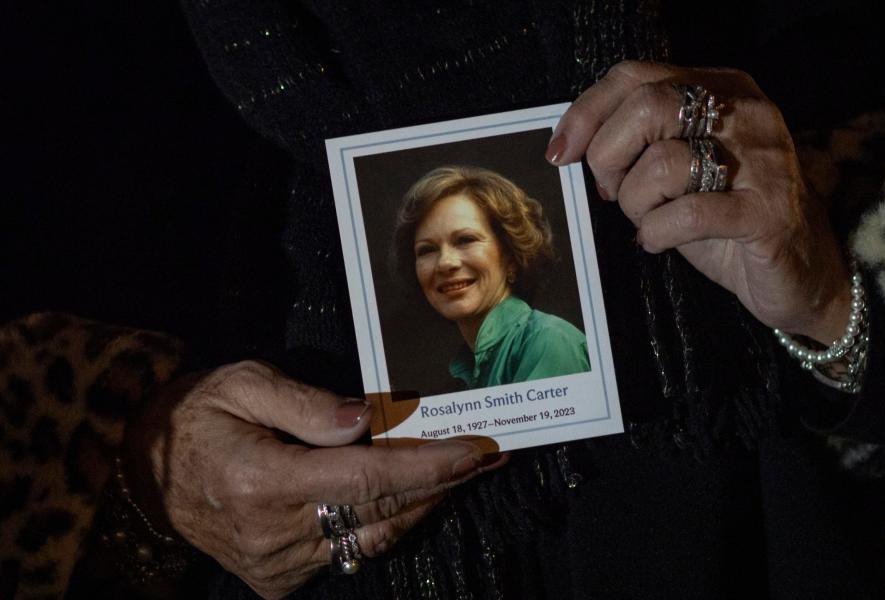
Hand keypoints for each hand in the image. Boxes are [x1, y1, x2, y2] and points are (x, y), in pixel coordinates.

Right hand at [124, 360, 497, 598]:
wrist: (141, 475)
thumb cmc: (195, 416)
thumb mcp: (241, 384)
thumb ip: (304, 403)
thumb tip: (365, 419)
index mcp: (263, 480)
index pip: (369, 477)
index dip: (431, 465)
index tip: (479, 451)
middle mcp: (274, 532)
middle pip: (383, 510)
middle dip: (444, 483)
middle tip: (488, 457)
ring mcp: (277, 564)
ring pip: (372, 538)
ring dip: (420, 505)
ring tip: (459, 472)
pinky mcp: (278, 579)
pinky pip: (348, 552)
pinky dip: (383, 523)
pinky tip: (407, 497)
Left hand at [547, 61, 850, 343]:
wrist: (798, 271)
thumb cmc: (723, 218)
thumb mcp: (677, 168)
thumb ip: (638, 142)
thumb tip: (573, 143)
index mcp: (722, 89)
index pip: (636, 76)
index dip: (587, 113)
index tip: (560, 153)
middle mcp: (746, 113)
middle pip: (647, 107)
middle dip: (608, 156)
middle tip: (611, 191)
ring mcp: (763, 160)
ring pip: (662, 163)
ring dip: (636, 203)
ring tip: (649, 221)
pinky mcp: (767, 212)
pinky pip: (687, 214)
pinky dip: (657, 232)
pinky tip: (659, 241)